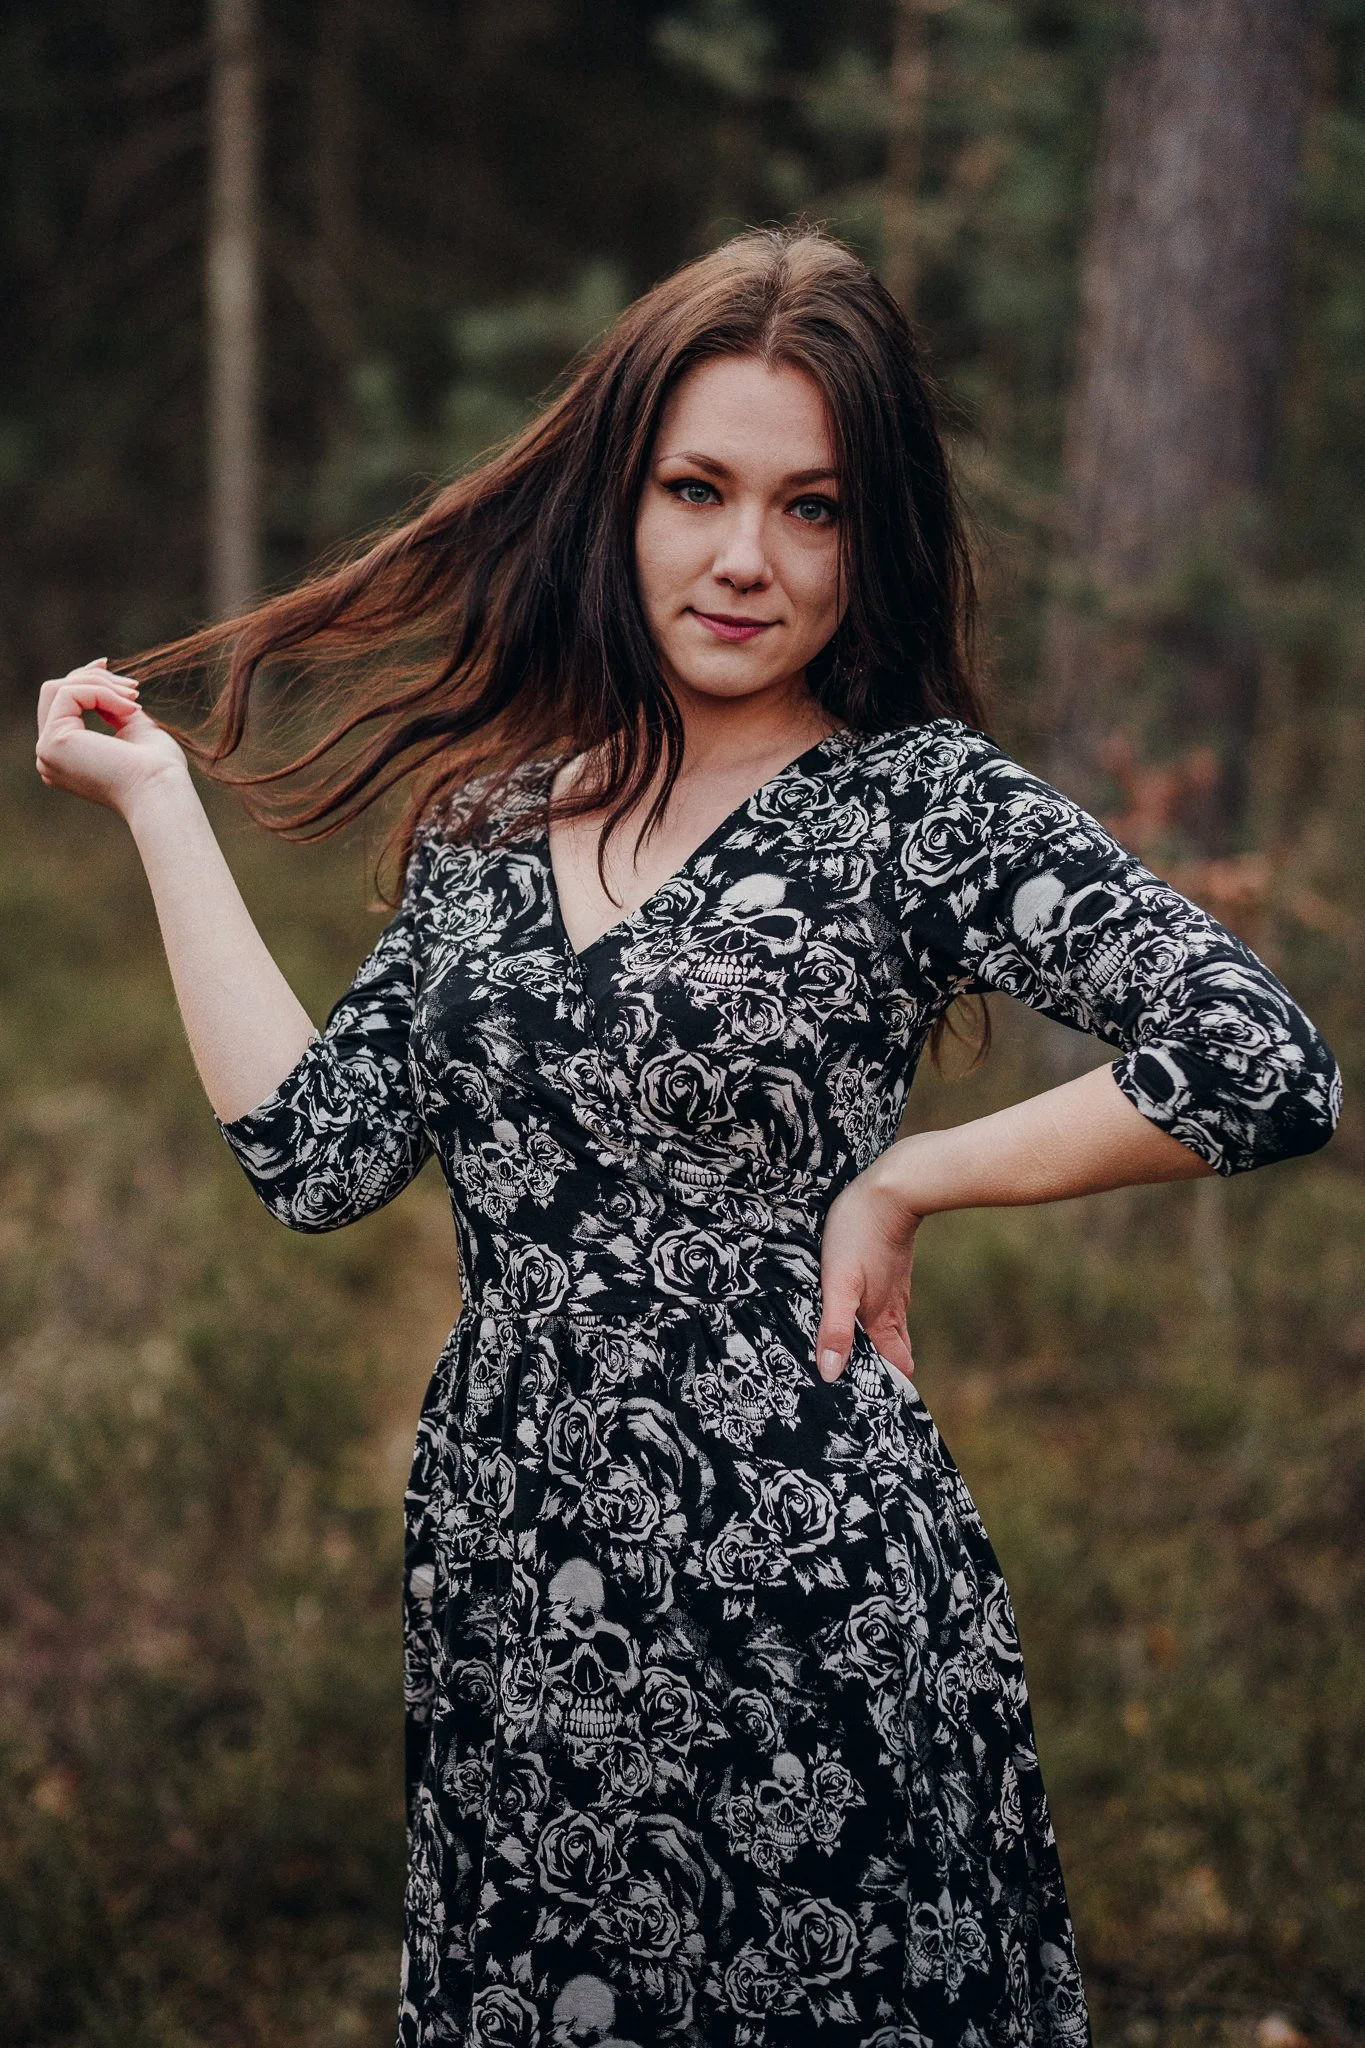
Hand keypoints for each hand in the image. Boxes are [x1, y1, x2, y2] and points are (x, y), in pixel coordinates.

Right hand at [35, 659, 187, 816]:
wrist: (162, 792)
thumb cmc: (157, 769)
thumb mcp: (133, 729)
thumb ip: (112, 709)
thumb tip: (105, 685)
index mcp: (65, 759)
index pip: (60, 706)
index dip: (82, 680)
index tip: (110, 664)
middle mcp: (49, 758)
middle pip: (54, 694)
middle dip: (94, 679)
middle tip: (133, 686)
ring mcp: (47, 752)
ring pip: (60, 689)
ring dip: (101, 684)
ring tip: (134, 697)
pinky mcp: (53, 743)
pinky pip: (70, 694)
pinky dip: (103, 693)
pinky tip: (130, 708)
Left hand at [816, 1142, 922, 1382]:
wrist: (892, 1187)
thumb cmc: (860, 1234)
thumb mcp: (839, 1283)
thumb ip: (835, 1328)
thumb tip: (830, 1375)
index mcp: (882, 1320)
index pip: (896, 1368)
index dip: (889, 1390)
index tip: (876, 1412)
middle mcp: (891, 1310)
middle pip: (894, 1353)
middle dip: (881, 1374)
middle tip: (860, 1392)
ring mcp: (892, 1289)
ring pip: (888, 1330)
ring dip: (876, 1348)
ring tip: (854, 1363)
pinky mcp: (887, 1269)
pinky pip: (883, 1306)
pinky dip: (872, 1322)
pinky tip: (857, 1316)